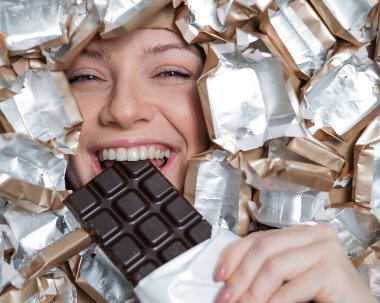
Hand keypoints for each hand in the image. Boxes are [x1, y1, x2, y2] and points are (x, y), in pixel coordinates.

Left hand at [213, 224, 374, 302]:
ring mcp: (326, 249)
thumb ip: (263, 269)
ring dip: (253, 292)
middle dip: (239, 276)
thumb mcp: (286, 277)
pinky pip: (291, 287)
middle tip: (225, 298)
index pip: (258, 237)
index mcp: (302, 232)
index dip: (233, 255)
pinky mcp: (333, 270)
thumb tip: (227, 277)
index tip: (218, 275)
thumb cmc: (321, 296)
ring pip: (274, 266)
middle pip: (263, 248)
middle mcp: (315, 234)